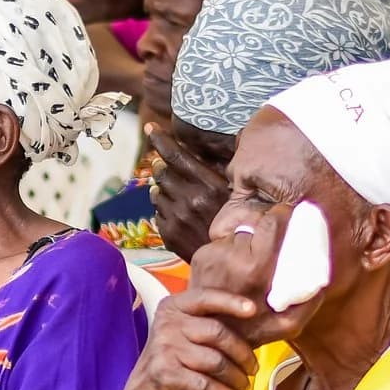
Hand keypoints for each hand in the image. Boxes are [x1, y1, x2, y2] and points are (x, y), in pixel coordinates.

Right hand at [117, 288, 260, 389]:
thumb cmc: (175, 359)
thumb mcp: (185, 332)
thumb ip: (211, 320)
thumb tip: (257, 313)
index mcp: (173, 307)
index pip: (206, 297)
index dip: (232, 302)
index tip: (253, 310)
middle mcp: (166, 324)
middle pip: (217, 332)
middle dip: (242, 353)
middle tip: (253, 368)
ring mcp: (164, 349)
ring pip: (215, 361)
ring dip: (236, 377)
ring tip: (244, 385)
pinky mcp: (164, 375)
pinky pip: (205, 384)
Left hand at [144, 124, 227, 259]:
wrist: (233, 262)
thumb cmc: (239, 223)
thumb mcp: (235, 192)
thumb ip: (218, 171)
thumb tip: (207, 147)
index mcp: (208, 185)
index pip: (176, 155)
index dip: (160, 139)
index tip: (150, 127)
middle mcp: (189, 199)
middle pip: (162, 171)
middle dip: (161, 165)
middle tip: (164, 164)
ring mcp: (176, 218)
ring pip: (156, 192)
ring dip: (162, 188)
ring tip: (175, 192)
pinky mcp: (168, 234)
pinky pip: (157, 212)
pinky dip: (164, 208)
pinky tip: (178, 213)